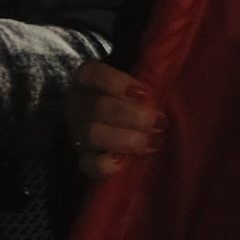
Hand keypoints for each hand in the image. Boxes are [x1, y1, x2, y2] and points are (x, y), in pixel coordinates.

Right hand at [69, 57, 166, 183]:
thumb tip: (161, 81)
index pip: (93, 74)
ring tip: (152, 142)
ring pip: (91, 134)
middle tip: (159, 123)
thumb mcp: (140, 84)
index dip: (117, 83)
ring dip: (126, 139)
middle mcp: (78, 104)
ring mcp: (77, 133)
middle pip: (98, 107)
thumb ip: (147, 80)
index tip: (143, 94)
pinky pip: (86, 164)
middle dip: (133, 116)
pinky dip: (103, 165)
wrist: (130, 127)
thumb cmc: (139, 100)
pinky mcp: (83, 158)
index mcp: (89, 80)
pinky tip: (122, 162)